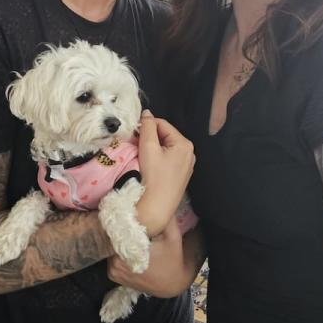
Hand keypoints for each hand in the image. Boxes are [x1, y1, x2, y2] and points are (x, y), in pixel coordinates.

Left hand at [107, 217, 191, 296]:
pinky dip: (117, 251)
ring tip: (128, 232)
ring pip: (109, 247)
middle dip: (119, 230)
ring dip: (118, 241)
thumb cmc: (173, 259)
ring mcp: (113, 272)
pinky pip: (110, 257)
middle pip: (110, 239)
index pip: (113, 231)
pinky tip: (128, 246)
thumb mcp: (173, 235)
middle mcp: (115, 265)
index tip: (125, 212)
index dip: (119, 220)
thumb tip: (157, 199)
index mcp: (126, 255)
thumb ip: (165, 218)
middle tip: (127, 220)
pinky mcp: (113, 276)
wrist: (173, 284)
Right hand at [136, 111, 193, 236]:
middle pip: (165, 136)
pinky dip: (158, 158)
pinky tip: (149, 166)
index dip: (146, 125)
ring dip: (153, 147)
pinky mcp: (180, 176)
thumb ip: (147, 127)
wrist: (156, 209)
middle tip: (135, 145)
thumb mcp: (148, 148)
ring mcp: (186, 166)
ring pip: (166, 148)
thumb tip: (147, 113)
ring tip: (141, 155)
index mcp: (184, 144)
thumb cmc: (152, 177)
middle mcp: (189, 153)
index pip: (162, 124)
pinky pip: (168, 159)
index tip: (133, 133)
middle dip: (150, 137)